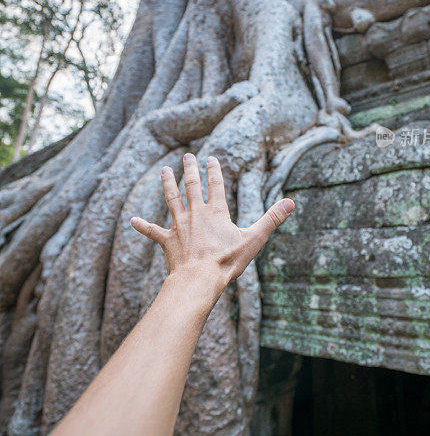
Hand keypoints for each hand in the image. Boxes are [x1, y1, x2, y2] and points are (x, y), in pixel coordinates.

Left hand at [130, 153, 293, 300]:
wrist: (198, 279)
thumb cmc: (227, 261)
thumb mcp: (254, 239)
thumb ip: (272, 219)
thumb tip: (291, 202)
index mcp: (216, 212)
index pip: (216, 185)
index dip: (214, 170)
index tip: (211, 158)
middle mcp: (196, 214)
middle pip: (191, 186)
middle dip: (190, 169)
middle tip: (187, 156)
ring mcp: (179, 226)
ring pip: (171, 199)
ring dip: (167, 184)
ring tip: (164, 170)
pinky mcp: (167, 241)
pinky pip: (153, 231)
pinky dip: (143, 226)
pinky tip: (132, 220)